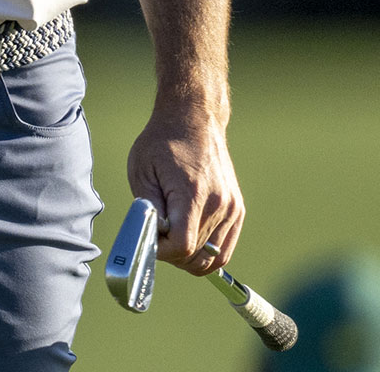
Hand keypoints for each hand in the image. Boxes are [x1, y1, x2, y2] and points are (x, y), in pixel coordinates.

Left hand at [127, 99, 243, 275]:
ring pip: (213, 258)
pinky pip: (224, 249)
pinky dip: (206, 253)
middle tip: (158, 237)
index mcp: (192, 193)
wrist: (194, 120)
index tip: (150, 238)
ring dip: (190, 257)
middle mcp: (218, 204)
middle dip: (174, 255)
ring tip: (171, 237)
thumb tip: (151, 240)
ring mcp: (232, 209)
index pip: (183, 245)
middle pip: (197, 256)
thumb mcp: (142, 170)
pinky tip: (188, 237)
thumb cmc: (162, 143)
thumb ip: (147, 209)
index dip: (163, 251)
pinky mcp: (238, 211)